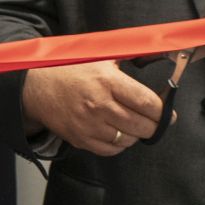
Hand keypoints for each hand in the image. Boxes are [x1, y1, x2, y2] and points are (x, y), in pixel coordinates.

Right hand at [21, 61, 164, 155]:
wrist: (37, 86)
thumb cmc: (71, 70)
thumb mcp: (101, 57)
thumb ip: (129, 58)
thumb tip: (160, 54)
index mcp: (108, 81)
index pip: (148, 103)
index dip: (163, 111)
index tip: (167, 113)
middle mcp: (99, 105)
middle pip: (142, 125)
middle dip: (154, 125)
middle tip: (155, 122)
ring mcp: (89, 125)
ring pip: (128, 140)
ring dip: (136, 135)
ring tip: (134, 126)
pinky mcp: (80, 139)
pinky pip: (111, 150)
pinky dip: (120, 144)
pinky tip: (118, 133)